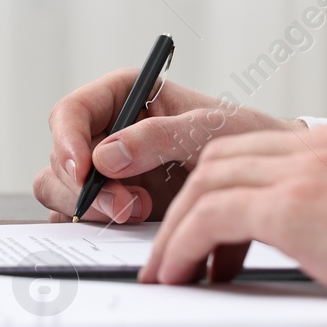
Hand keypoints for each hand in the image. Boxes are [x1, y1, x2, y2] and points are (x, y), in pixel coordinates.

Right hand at [34, 70, 296, 223]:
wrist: (266, 179)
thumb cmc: (244, 137)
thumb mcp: (207, 129)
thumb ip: (155, 137)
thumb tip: (103, 157)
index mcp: (122, 98)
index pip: (70, 113)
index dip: (67, 140)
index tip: (85, 169)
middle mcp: (106, 132)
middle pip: (61, 158)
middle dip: (85, 186)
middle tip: (126, 206)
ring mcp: (105, 172)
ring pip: (61, 190)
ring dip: (92, 208)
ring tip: (140, 214)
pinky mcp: (111, 205)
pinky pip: (78, 219)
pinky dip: (94, 228)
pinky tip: (132, 229)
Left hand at [140, 123, 326, 312]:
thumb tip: (309, 235)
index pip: (253, 148)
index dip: (216, 188)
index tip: (204, 229)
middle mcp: (320, 143)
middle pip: (219, 160)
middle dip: (186, 209)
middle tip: (174, 255)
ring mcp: (305, 169)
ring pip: (206, 186)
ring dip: (177, 232)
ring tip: (169, 273)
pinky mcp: (293, 206)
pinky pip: (212, 218)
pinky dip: (184, 246)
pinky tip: (181, 275)